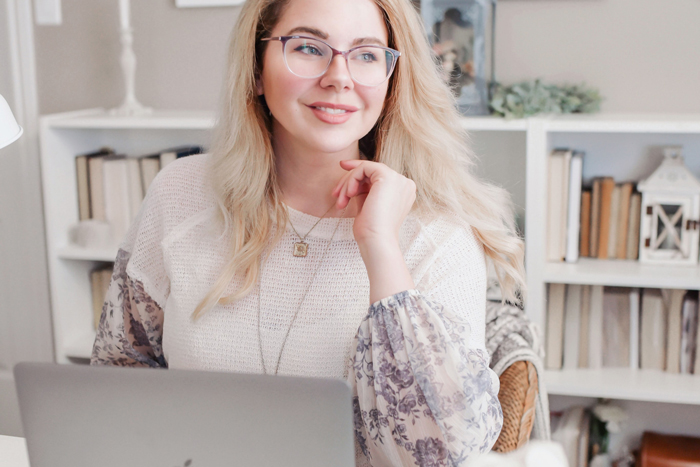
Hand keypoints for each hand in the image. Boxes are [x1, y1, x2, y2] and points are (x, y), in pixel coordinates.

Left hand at [332, 159, 416, 301]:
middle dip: (349, 180)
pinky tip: (348, 195)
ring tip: (341, 201)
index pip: (378, 177)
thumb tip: (351, 179)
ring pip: (366, 169)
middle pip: (371, 172)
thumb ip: (365, 190)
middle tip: (335, 194)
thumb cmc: (371, 231)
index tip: (343, 169)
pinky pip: (364, 168)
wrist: (377, 241)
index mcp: (402, 192)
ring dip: (348, 183)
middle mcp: (404, 183)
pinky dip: (351, 179)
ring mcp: (398, 179)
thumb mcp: (368, 205)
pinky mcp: (388, 176)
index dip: (358, 173)